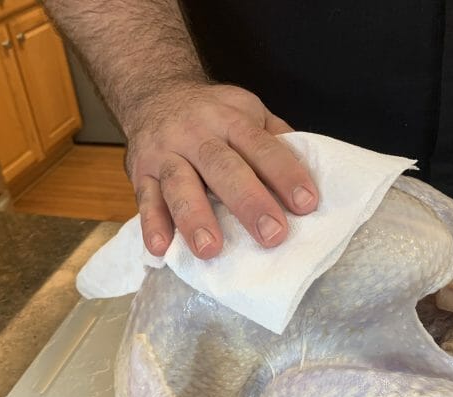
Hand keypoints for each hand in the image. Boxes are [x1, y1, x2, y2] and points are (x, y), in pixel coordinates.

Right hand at [126, 82, 318, 258]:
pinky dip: (152, 224)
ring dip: (195, 218)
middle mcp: (197, 134)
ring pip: (180, 185)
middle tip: (272, 235)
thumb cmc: (213, 113)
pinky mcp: (140, 172)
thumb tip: (313, 172)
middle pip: (223, 167)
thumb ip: (275, 138)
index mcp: (231, 119)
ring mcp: (165, 153)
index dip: (284, 173)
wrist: (154, 91)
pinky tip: (161, 248)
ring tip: (210, 250)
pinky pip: (145, 199)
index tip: (306, 204)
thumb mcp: (248, 110)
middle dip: (248, 202)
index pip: (261, 146)